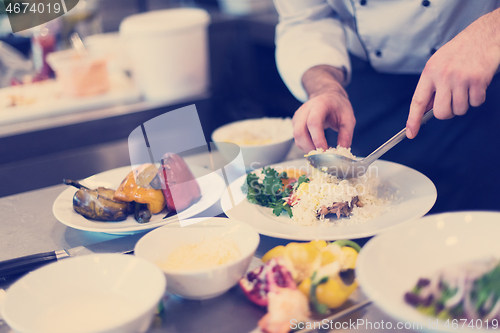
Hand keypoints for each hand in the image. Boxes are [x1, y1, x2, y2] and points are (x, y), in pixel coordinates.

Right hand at [293, 66, 355, 151]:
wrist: (327, 96)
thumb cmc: (338, 107)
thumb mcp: (348, 118)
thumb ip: (346, 135)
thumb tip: (341, 152)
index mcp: (320, 104)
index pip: (313, 122)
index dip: (317, 138)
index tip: (324, 151)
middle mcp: (305, 109)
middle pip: (299, 131)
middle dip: (309, 147)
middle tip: (322, 156)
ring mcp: (298, 116)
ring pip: (296, 137)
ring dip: (307, 148)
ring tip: (321, 152)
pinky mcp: (295, 123)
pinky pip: (297, 138)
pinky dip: (305, 146)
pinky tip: (316, 147)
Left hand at [406, 9, 499, 138]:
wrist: (484, 35)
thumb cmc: (461, 50)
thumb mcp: (438, 64)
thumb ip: (432, 86)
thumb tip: (427, 109)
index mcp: (430, 72)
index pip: (418, 101)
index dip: (413, 119)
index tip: (410, 133)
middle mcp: (443, 76)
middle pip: (442, 112)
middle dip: (448, 112)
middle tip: (453, 101)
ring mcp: (461, 78)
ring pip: (460, 109)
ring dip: (465, 103)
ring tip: (467, 86)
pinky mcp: (477, 80)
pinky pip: (476, 102)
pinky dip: (478, 97)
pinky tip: (477, 83)